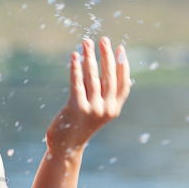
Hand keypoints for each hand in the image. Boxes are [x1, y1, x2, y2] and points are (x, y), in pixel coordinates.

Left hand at [46, 36, 130, 155]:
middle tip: (103, 39)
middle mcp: (106, 109)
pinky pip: (77, 83)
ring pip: (93, 77)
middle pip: (109, 76)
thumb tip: (101, 67)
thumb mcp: (95, 110)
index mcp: (114, 109)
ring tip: (86, 43)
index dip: (122, 65)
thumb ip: (101, 93)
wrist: (65, 147)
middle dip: (106, 55)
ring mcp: (92, 109)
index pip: (123, 83)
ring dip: (90, 57)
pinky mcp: (76, 108)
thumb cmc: (79, 125)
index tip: (120, 49)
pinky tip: (74, 56)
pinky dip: (76, 68)